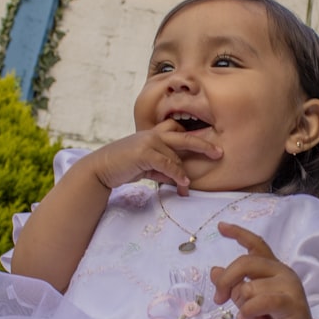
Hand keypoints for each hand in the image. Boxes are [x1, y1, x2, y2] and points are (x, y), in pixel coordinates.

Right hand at [82, 119, 221, 195]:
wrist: (99, 169)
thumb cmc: (123, 167)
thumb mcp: (147, 167)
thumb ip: (163, 168)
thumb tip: (179, 178)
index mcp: (154, 134)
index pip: (178, 132)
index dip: (194, 137)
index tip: (209, 146)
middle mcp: (153, 134)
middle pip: (185, 136)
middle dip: (204, 145)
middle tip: (219, 153)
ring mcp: (149, 141)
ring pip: (176, 155)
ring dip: (184, 173)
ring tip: (188, 186)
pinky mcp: (144, 152)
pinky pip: (166, 163)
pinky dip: (176, 174)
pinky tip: (182, 183)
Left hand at [210, 222, 318, 318]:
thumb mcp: (246, 303)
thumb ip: (234, 286)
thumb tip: (214, 270)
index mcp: (272, 268)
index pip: (256, 244)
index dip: (238, 233)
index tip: (220, 226)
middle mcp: (282, 272)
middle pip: (245, 262)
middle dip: (226, 280)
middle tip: (219, 299)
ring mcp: (290, 286)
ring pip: (249, 287)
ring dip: (243, 306)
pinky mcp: (293, 304)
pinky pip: (262, 301)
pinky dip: (249, 311)